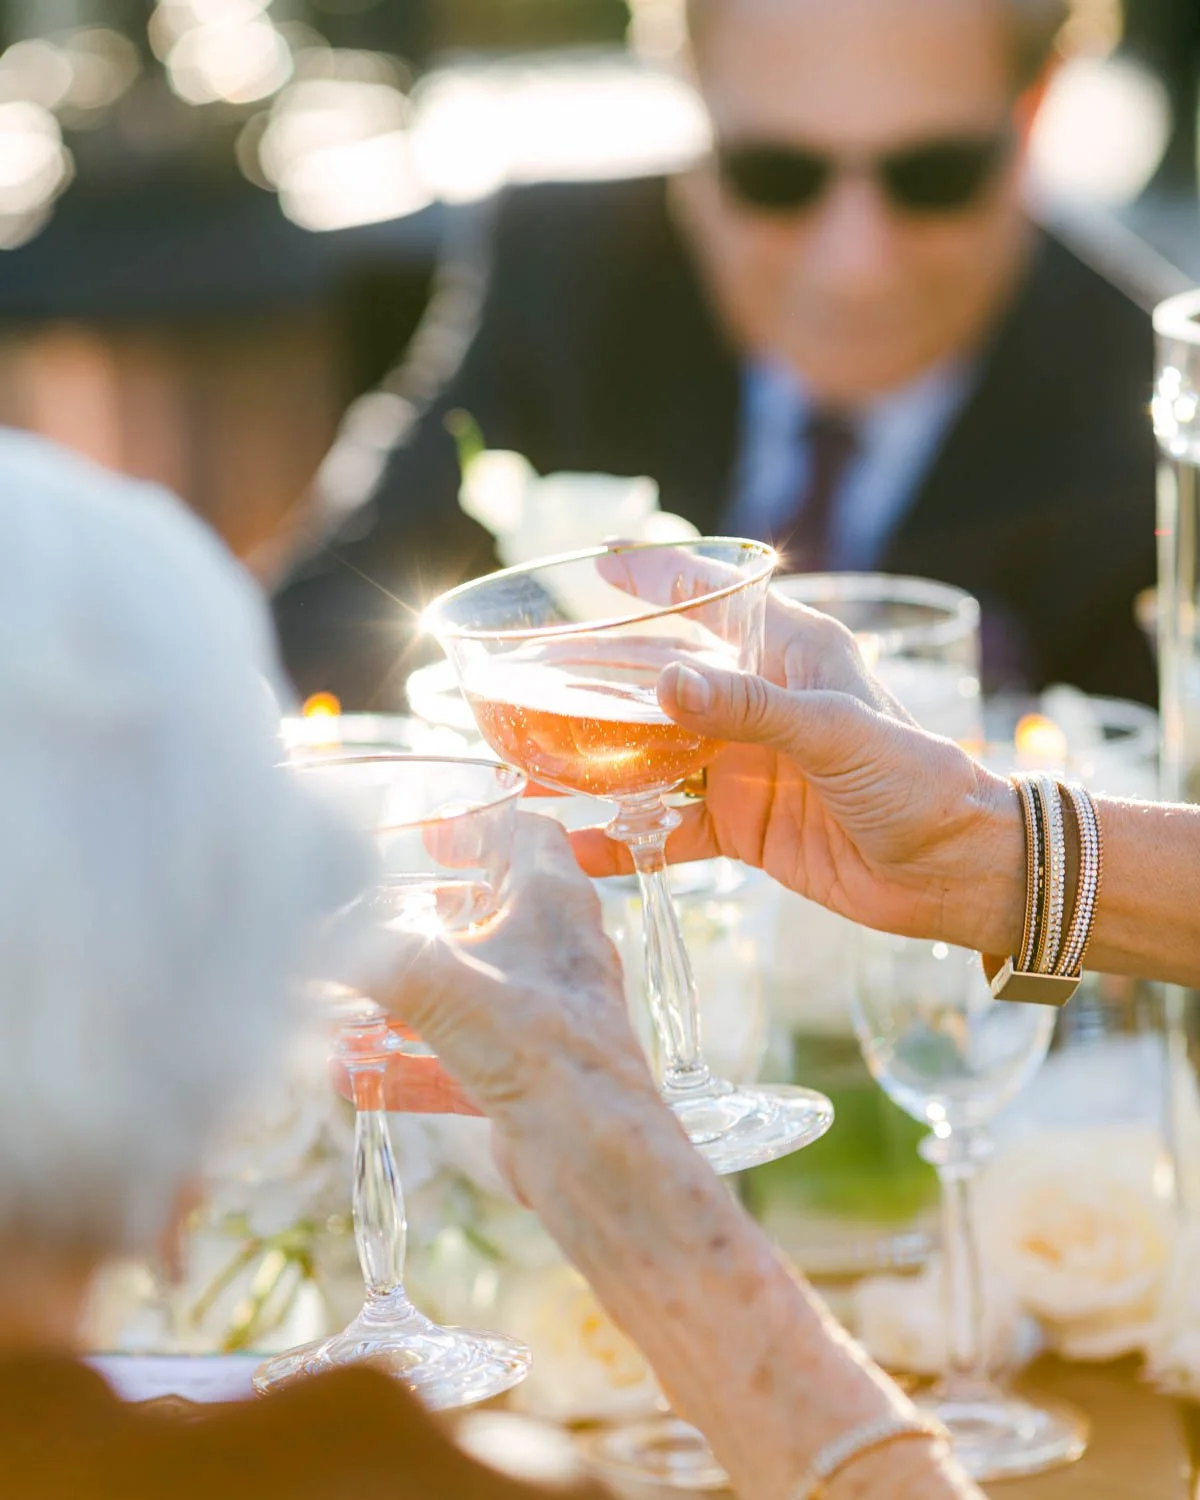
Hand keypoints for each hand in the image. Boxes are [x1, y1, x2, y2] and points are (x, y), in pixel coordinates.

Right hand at [370, 813, 664, 1190]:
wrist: (592, 1153)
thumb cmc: (537, 1044)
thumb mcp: (437, 981)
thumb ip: (366, 954)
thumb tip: (304, 936)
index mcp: (555, 903)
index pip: (531, 834)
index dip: (480, 826)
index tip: (431, 838)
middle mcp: (560, 952)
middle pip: (498, 910)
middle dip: (436, 913)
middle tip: (383, 912)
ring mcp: (547, 1014)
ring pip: (474, 988)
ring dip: (413, 992)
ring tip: (350, 995)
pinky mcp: (531, 1073)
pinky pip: (461, 1055)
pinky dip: (409, 1061)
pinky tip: (350, 1074)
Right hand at [573, 592, 1024, 956]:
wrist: (951, 872)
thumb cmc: (916, 780)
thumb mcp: (836, 733)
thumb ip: (748, 708)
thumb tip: (661, 682)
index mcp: (788, 652)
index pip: (711, 595)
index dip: (657, 575)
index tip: (598, 560)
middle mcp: (757, 699)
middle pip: (661, 679)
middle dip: (596, 680)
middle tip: (526, 679)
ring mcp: (743, 762)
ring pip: (653, 753)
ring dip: (597, 762)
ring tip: (530, 768)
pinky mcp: (742, 822)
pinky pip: (670, 826)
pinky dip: (626, 837)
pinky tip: (579, 846)